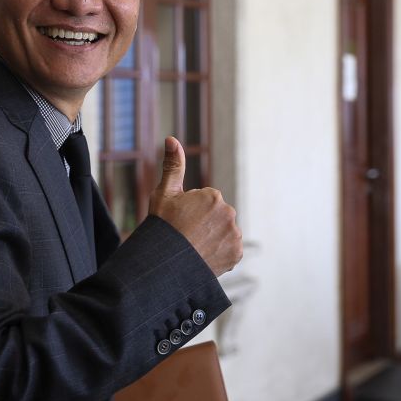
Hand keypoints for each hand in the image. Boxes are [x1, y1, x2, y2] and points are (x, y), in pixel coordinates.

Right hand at [148, 137, 242, 275]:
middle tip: (186, 235)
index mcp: (213, 197)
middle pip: (217, 215)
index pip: (206, 200)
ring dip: (213, 237)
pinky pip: (230, 249)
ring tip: (194, 247)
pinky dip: (219, 252)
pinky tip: (204, 255)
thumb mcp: (164, 193)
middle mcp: (229, 213)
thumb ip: (173, 165)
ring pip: (224, 231)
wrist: (165, 262)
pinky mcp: (237, 253)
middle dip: (205, 222)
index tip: (180, 220)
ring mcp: (234, 235)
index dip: (191, 210)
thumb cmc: (162, 226)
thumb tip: (171, 138)